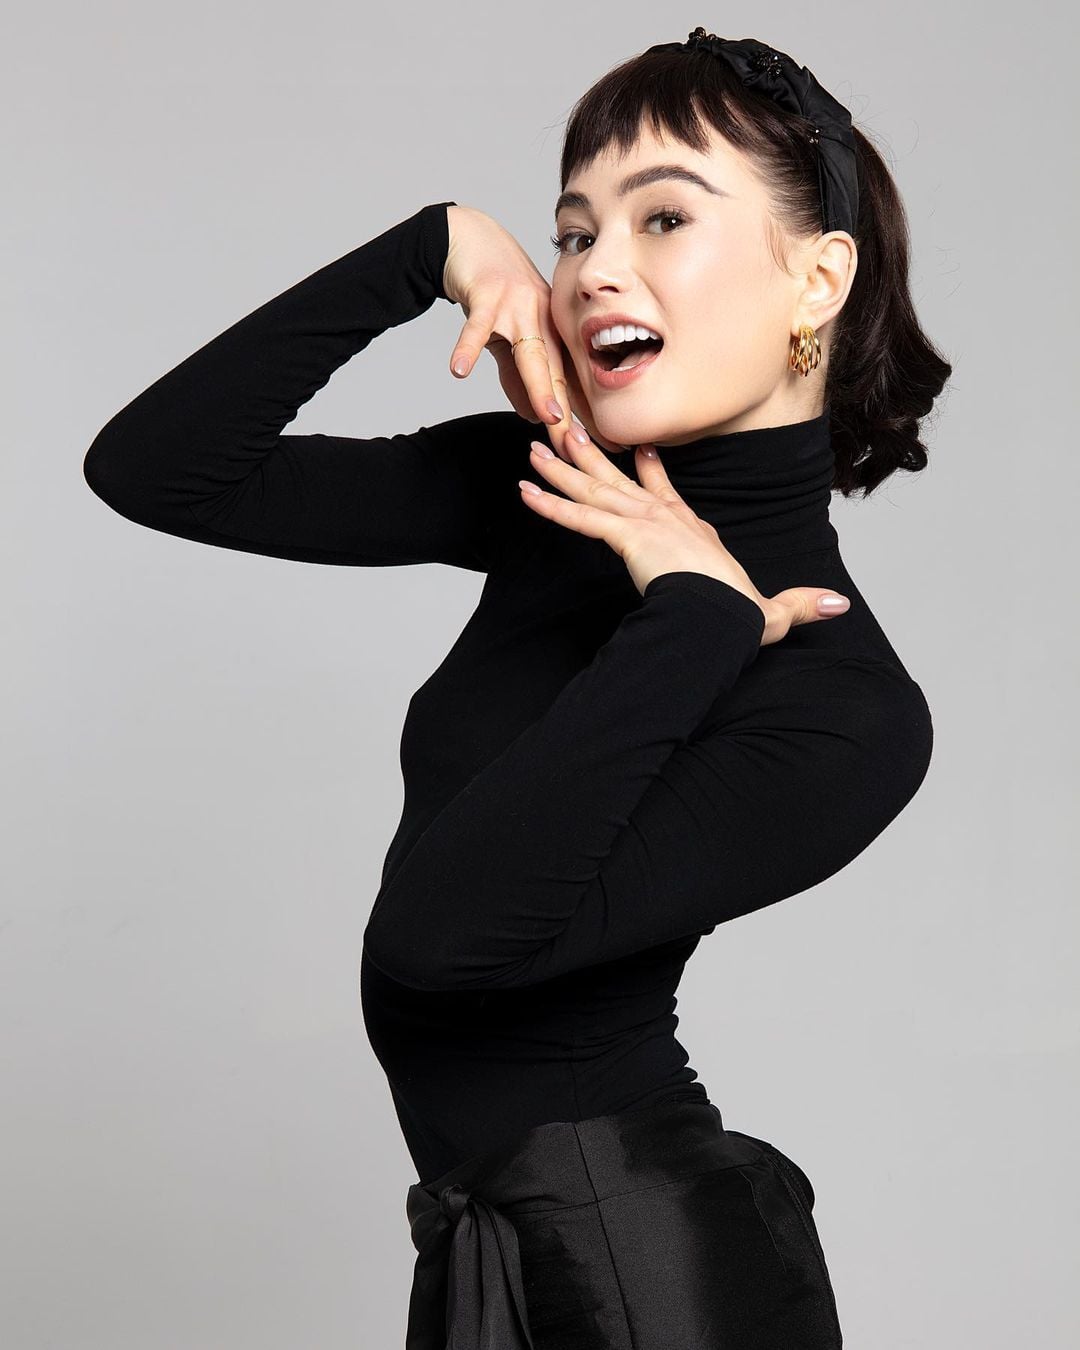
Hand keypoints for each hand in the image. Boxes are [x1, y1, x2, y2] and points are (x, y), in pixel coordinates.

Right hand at [442, 205, 620, 462]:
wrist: (471, 239)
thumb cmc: (495, 290)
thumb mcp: (510, 337)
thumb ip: (518, 375)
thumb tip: (532, 414)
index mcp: (552, 333)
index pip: (571, 383)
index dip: (585, 417)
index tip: (602, 448)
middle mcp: (543, 321)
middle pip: (557, 374)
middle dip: (570, 414)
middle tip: (582, 447)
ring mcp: (518, 306)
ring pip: (530, 352)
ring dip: (539, 385)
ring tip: (547, 417)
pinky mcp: (487, 294)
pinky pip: (476, 325)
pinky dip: (467, 347)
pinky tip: (459, 370)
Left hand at [518, 433, 850, 644]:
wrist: (722, 620)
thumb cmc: (740, 616)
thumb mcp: (772, 612)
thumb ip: (799, 605)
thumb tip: (838, 604)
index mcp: (692, 532)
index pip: (666, 494)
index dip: (649, 472)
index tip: (635, 452)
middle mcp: (665, 519)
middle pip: (620, 480)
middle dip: (589, 455)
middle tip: (562, 430)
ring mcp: (645, 524)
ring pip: (594, 490)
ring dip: (560, 469)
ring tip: (533, 448)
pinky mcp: (627, 536)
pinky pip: (580, 517)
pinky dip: (551, 504)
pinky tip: (525, 491)